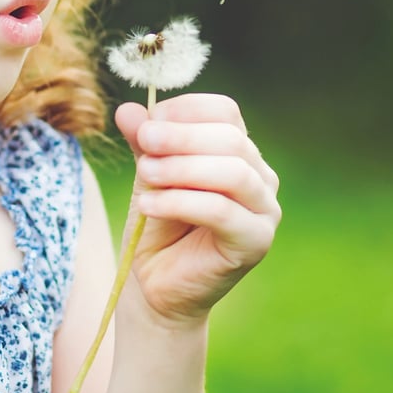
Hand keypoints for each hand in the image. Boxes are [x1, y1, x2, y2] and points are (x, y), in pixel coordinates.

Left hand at [115, 93, 280, 324]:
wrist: (155, 283)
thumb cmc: (157, 222)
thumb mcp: (148, 172)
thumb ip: (143, 142)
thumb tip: (127, 109)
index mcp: (238, 150)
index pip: (224, 111)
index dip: (185, 110)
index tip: (147, 123)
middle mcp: (260, 175)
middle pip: (231, 139)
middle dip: (180, 137)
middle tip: (143, 142)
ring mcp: (265, 210)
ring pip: (233, 172)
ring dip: (181, 168)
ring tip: (144, 174)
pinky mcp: (256, 242)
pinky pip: (222, 211)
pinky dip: (180, 202)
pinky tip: (148, 206)